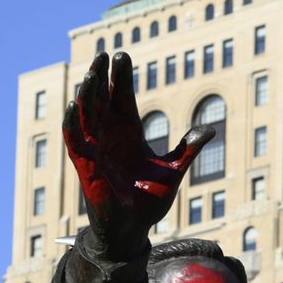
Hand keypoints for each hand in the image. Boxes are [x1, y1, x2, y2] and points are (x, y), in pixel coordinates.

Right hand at [63, 52, 210, 249]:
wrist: (134, 227)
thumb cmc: (149, 199)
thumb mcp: (173, 170)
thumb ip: (188, 149)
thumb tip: (210, 130)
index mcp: (129, 131)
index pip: (122, 96)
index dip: (121, 76)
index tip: (122, 55)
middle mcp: (109, 134)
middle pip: (102, 97)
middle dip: (102, 77)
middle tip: (105, 55)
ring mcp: (95, 147)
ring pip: (86, 113)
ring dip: (88, 94)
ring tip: (92, 73)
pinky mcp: (85, 164)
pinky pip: (75, 139)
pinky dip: (72, 123)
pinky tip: (75, 105)